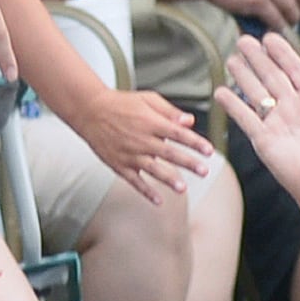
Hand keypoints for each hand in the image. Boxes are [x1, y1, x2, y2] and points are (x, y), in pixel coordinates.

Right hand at [77, 84, 215, 202]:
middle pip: (169, 153)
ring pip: (152, 169)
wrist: (90, 111)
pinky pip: (134, 181)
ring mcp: (129, 154)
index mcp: (150, 122)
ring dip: (168, 179)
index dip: (195, 142)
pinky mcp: (119, 164)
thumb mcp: (147, 99)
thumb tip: (189, 121)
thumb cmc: (121, 104)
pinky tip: (158, 200)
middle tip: (204, 171)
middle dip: (188, 162)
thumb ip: (169, 111)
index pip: (178, 133)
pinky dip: (145, 191)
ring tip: (183, 189)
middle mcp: (141, 139)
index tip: (209, 150)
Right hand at [217, 34, 299, 207]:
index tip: (269, 36)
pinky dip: (233, 105)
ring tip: (231, 58)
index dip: (282, 53)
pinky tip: (220, 91)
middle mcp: (295, 108)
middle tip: (243, 39)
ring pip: (257, 93)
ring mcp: (278, 123)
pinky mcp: (264, 140)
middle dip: (258, 59)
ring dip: (244, 76)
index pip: (296, 69)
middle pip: (272, 77)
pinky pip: (245, 118)